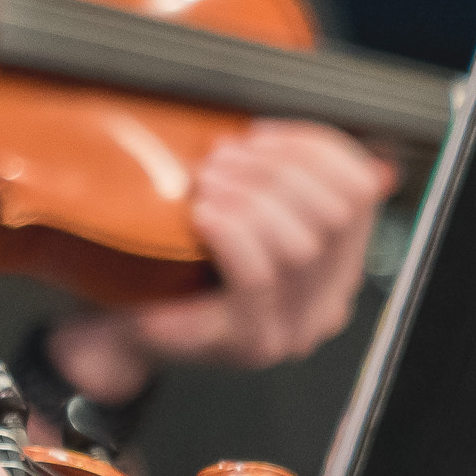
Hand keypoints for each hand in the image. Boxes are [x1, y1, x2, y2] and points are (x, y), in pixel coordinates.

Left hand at [51, 120, 389, 397]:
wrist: (116, 331)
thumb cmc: (169, 267)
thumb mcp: (229, 214)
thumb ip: (265, 181)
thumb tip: (282, 132)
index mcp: (335, 265)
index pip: (360, 192)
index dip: (316, 149)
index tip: (261, 132)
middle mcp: (326, 303)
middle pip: (334, 216)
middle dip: (278, 170)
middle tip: (223, 158)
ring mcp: (290, 329)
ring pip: (300, 247)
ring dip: (253, 198)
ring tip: (209, 181)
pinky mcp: (246, 343)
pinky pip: (258, 278)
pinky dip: (233, 234)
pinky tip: (202, 214)